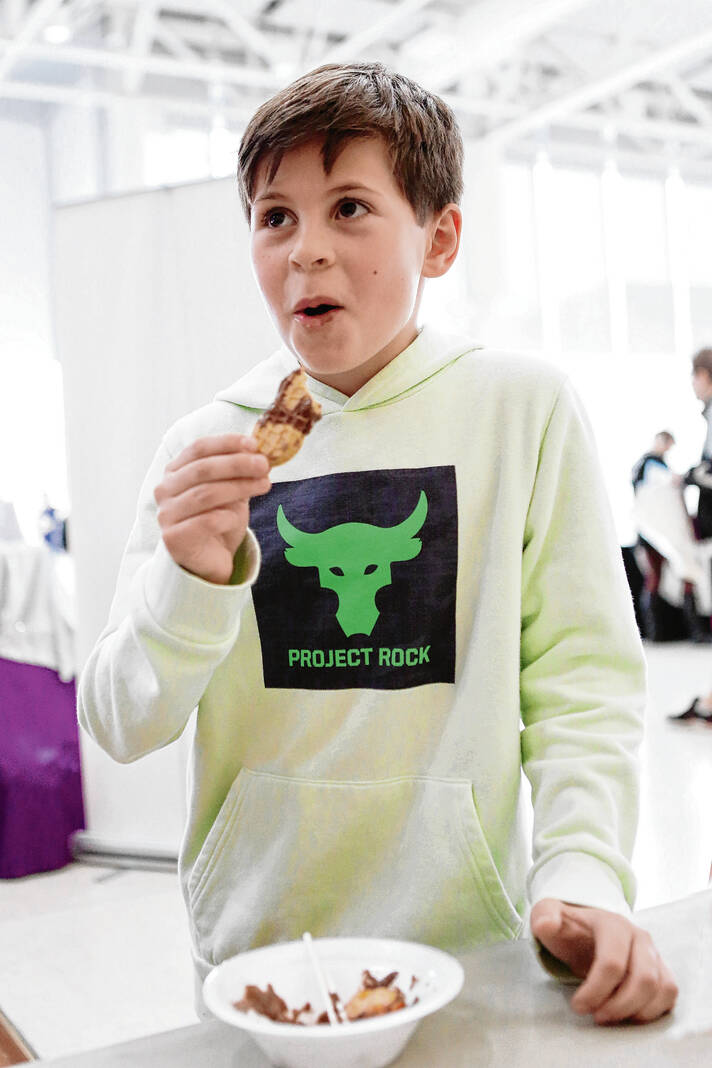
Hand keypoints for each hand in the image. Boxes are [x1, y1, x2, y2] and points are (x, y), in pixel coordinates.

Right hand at [154, 434, 270, 583]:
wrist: (210, 561)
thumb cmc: (219, 521)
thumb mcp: (231, 490)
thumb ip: (239, 471)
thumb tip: (258, 452)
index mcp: (175, 472)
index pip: (198, 449)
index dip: (226, 443)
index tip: (254, 444)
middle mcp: (164, 490)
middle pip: (202, 469)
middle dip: (237, 464)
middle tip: (264, 465)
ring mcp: (166, 514)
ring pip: (206, 494)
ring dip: (239, 486)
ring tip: (265, 485)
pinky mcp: (174, 539)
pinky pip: (206, 521)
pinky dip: (227, 517)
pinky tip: (237, 517)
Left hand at [530, 899, 677, 1024]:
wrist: (586, 928)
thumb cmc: (568, 927)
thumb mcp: (549, 915)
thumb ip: (544, 917)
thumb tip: (545, 925)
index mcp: (612, 923)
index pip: (612, 963)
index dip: (596, 990)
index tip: (577, 1006)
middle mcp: (639, 936)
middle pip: (643, 979)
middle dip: (619, 1006)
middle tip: (596, 1017)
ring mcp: (653, 953)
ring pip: (661, 988)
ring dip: (637, 1011)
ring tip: (610, 1017)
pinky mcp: (661, 969)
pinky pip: (669, 994)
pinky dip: (653, 1010)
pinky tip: (627, 1015)